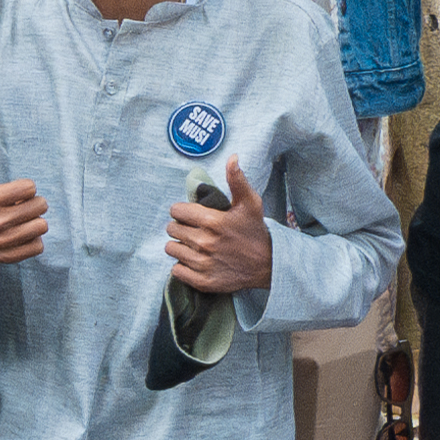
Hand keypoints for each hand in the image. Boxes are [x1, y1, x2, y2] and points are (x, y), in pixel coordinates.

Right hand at [0, 131, 45, 265]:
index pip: (29, 188)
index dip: (27, 187)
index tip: (18, 191)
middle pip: (39, 207)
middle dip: (36, 203)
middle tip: (25, 204)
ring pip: (41, 227)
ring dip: (36, 221)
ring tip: (24, 219)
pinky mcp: (7, 257)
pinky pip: (38, 246)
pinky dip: (34, 239)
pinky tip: (23, 234)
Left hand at [159, 170, 269, 304]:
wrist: (268, 265)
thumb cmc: (255, 231)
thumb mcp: (250, 203)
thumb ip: (237, 180)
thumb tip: (232, 158)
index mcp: (212, 221)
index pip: (176, 211)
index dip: (182, 211)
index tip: (191, 214)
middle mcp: (204, 243)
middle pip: (172, 229)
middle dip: (180, 227)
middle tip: (194, 229)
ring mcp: (202, 264)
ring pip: (171, 249)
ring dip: (180, 245)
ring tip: (194, 244)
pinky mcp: (202, 281)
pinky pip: (176, 270)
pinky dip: (182, 265)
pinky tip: (195, 260)